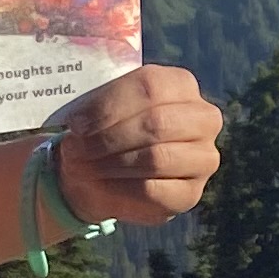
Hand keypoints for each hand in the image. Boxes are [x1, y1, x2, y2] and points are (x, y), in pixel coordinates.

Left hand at [53, 66, 223, 226]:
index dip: (109, 106)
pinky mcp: (191, 192)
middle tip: (75, 149)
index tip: (75, 124)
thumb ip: (97, 106)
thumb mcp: (103, 106)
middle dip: (109, 138)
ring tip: (80, 166)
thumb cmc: (109, 128)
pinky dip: (117, 188)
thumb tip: (80, 122)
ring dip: (110, 164)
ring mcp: (203, 158)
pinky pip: (153, 190)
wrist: (109, 170)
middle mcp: (203, 119)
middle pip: (157, 123)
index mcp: (182, 85)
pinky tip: (97, 183)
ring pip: (156, 159)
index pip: (150, 87)